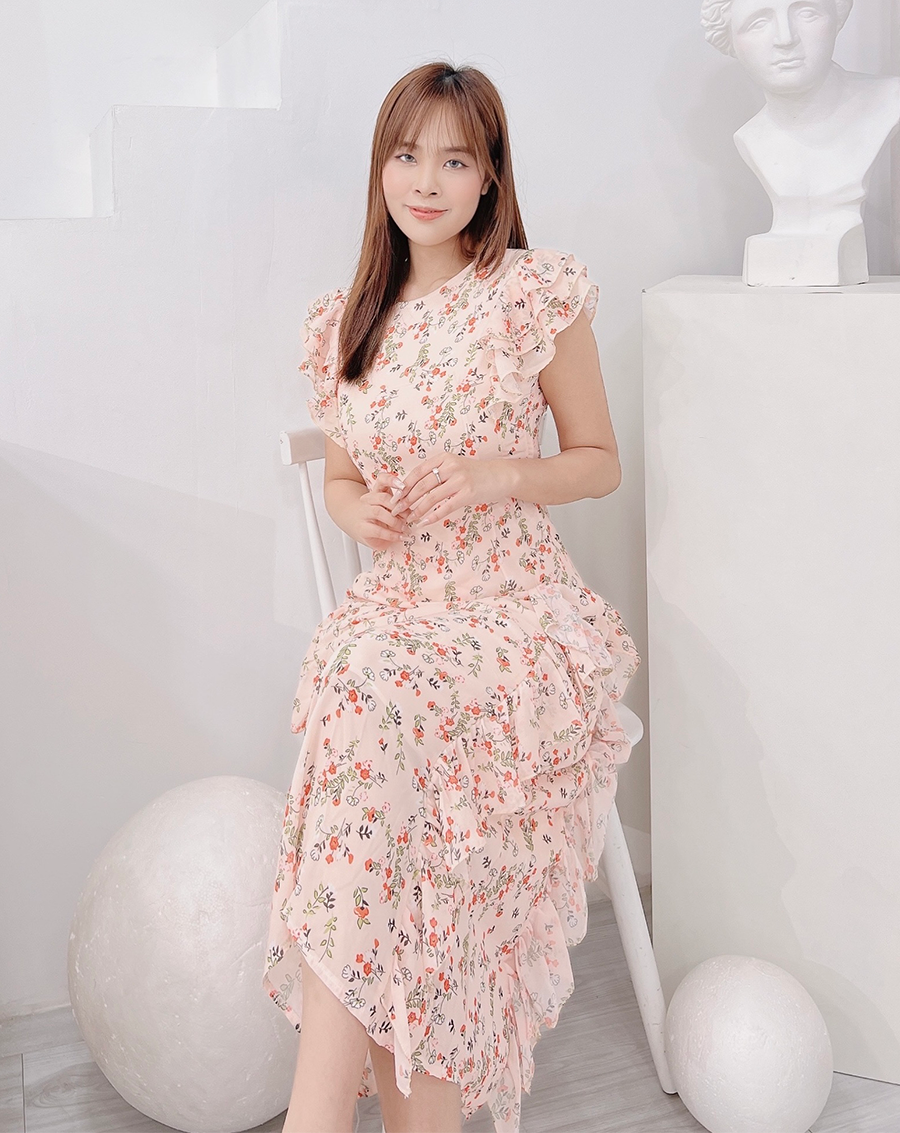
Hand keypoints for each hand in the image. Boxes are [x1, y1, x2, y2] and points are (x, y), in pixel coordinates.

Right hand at [351, 471, 410, 550]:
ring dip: (394, 521)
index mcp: (377, 491)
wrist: (362, 529)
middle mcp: (368, 500)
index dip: (391, 480)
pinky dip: (391, 534)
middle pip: (382, 497)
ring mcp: (363, 513)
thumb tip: (415, 511)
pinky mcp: (362, 528)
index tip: (403, 486)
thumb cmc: (382, 518)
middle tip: (409, 517)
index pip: (382, 479)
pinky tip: (399, 537)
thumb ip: (402, 506)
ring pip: (378, 512)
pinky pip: (377, 530)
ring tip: (404, 528)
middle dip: (398, 507)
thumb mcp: (393, 509)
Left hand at [389, 455, 513, 527]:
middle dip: (406, 499)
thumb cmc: (475, 473)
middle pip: (421, 485)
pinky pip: (446, 507)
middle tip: (395, 510)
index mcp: (444, 458)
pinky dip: (433, 516)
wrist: (500, 475)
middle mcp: (450, 467)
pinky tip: (424, 522)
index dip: (403, 486)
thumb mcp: (454, 466)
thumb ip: (437, 472)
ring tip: (408, 519)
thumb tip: (413, 487)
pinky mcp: (468, 493)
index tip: (394, 497)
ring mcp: (460, 480)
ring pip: (431, 497)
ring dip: (417, 510)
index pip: (417, 473)